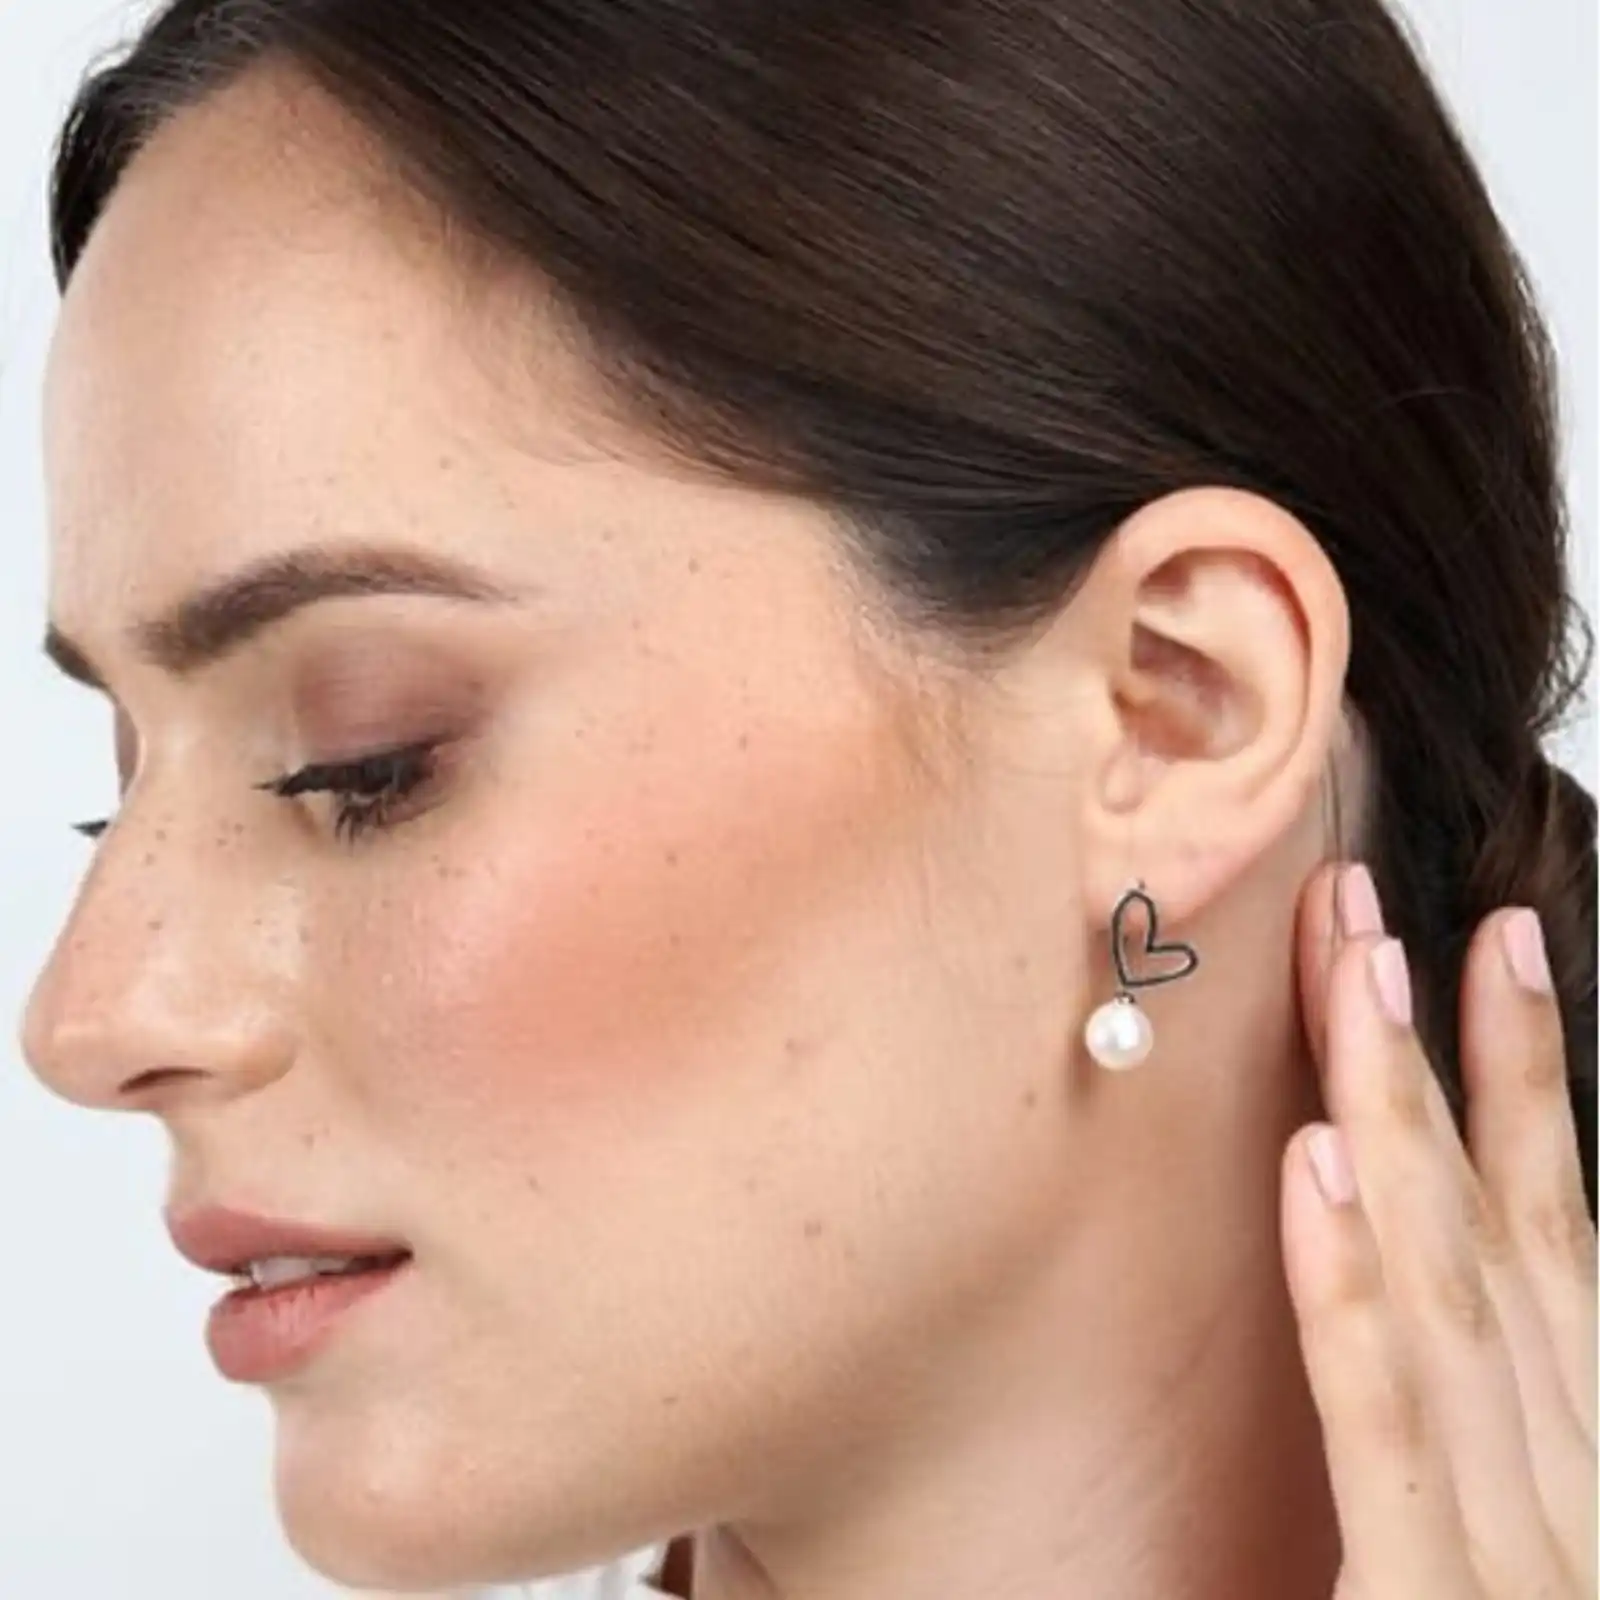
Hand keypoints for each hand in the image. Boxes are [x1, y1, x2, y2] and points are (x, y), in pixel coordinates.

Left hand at [1284, 861, 1595, 1598]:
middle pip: (1505, 1231)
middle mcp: (1571, 1490)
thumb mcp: (1496, 1549)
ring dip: (1401, 1121)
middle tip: (1390, 908)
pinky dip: (1355, 1294)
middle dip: (1448, 1056)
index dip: (1528, 1089)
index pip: (1554, 1242)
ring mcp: (1521, 1554)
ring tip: (1360, 976)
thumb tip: (1396, 1262)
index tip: (1490, 954)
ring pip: (1455, 1294)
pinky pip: (1389, 1434)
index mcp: (1581, 1468)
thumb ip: (1458, 1429)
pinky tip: (1313, 1175)